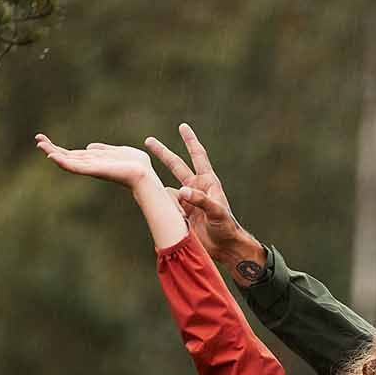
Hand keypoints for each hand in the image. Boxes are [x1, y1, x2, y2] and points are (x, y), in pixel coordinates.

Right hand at [34, 133, 158, 187]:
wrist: (145, 174)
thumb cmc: (136, 164)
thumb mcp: (117, 151)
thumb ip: (103, 149)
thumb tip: (88, 147)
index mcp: (94, 160)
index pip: (72, 154)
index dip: (58, 148)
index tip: (43, 139)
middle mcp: (90, 165)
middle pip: (67, 157)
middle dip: (52, 149)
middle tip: (37, 139)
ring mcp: (91, 168)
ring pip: (68, 161)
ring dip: (53, 153)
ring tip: (40, 145)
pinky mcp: (95, 171)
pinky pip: (76, 167)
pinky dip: (64, 163)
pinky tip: (52, 157)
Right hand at [144, 123, 265, 278]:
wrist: (224, 248)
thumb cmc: (227, 228)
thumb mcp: (217, 212)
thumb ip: (201, 200)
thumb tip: (181, 190)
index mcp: (207, 182)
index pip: (198, 156)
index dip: (190, 141)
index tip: (183, 126)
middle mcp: (195, 188)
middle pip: (176, 165)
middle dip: (162, 153)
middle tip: (148, 140)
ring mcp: (187, 200)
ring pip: (166, 186)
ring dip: (157, 183)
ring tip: (154, 185)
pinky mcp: (180, 212)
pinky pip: (166, 203)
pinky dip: (161, 203)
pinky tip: (160, 208)